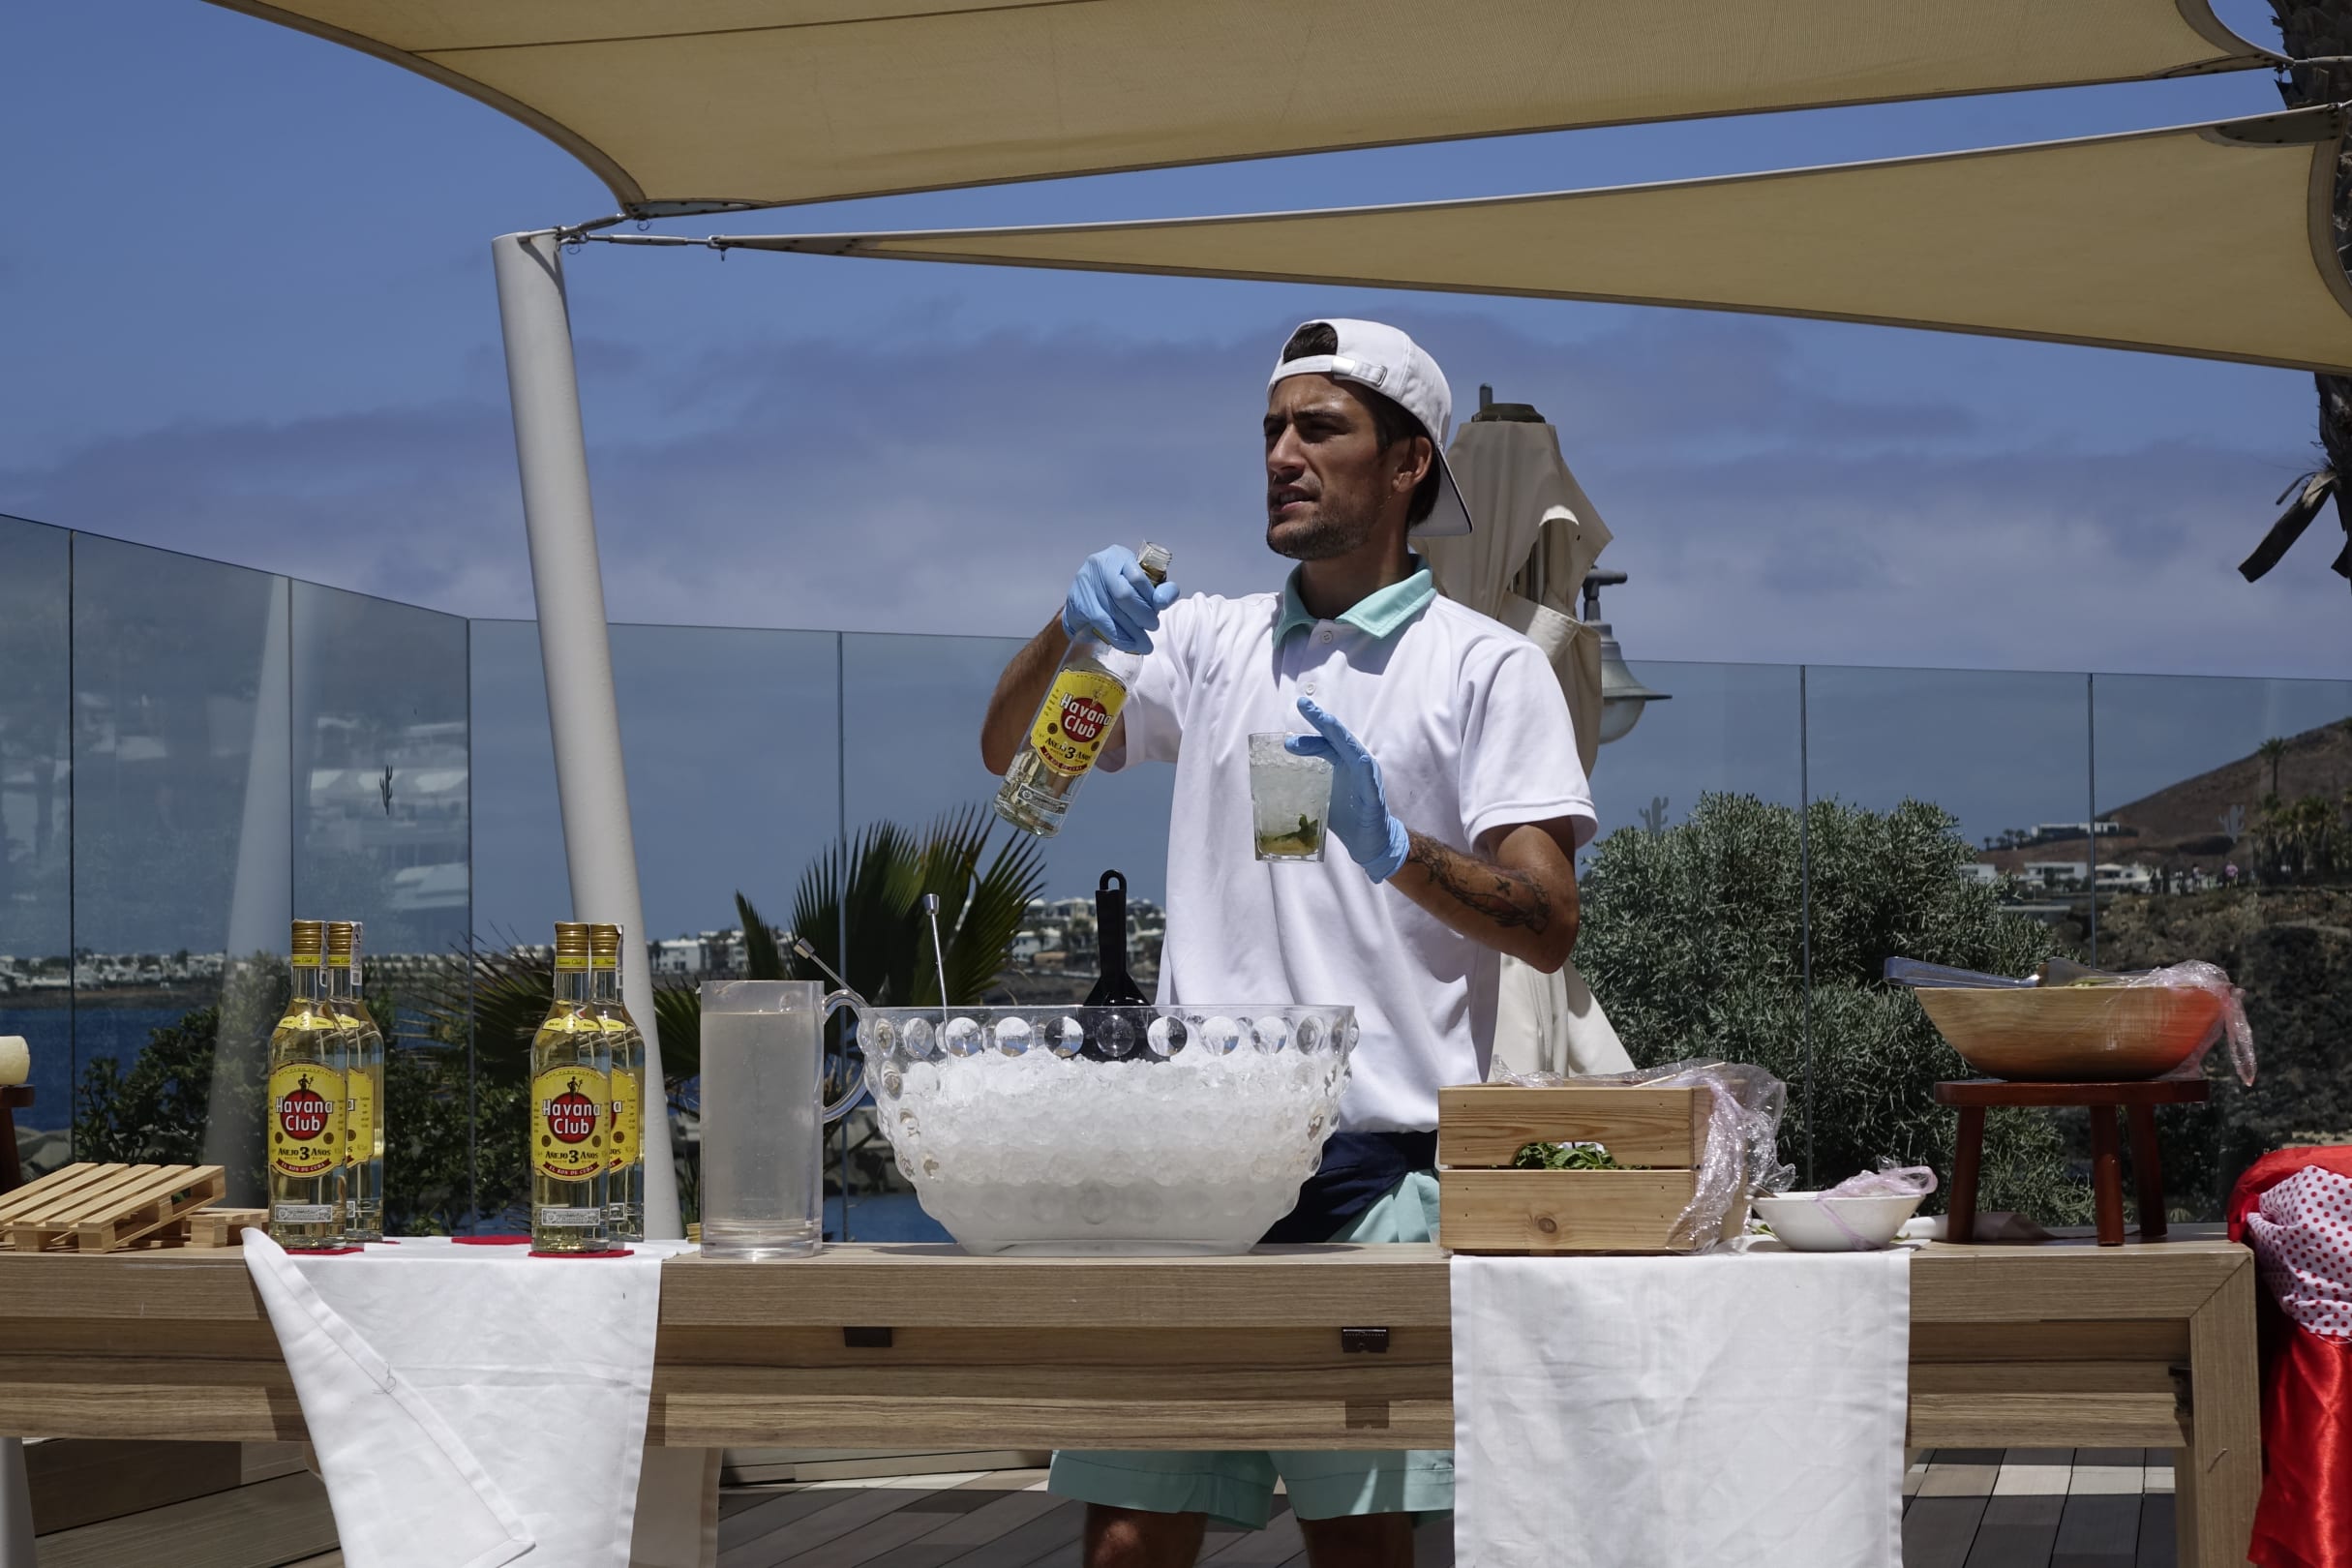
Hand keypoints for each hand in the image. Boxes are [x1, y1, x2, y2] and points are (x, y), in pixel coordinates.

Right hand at [1064, 546, 1179, 654]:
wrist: (1085, 599)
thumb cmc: (1120, 590)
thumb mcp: (1143, 585)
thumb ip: (1161, 590)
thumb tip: (1163, 601)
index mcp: (1118, 556)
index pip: (1138, 577)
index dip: (1150, 597)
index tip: (1159, 610)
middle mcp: (1099, 565)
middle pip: (1124, 595)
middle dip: (1142, 615)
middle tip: (1154, 627)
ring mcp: (1084, 583)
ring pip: (1112, 612)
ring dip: (1132, 632)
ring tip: (1145, 644)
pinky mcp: (1076, 602)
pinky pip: (1101, 623)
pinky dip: (1118, 637)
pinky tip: (1128, 645)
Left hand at [1286, 696, 1410, 881]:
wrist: (1369, 841)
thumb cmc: (1346, 817)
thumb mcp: (1318, 797)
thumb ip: (1302, 787)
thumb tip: (1271, 787)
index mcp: (1340, 763)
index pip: (1323, 743)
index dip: (1306, 737)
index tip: (1285, 736)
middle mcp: (1354, 763)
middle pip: (1337, 736)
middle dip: (1320, 718)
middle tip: (1302, 703)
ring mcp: (1366, 776)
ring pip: (1353, 749)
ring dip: (1339, 734)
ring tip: (1325, 720)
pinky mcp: (1373, 792)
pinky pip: (1368, 775)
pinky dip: (1362, 765)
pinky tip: (1355, 757)